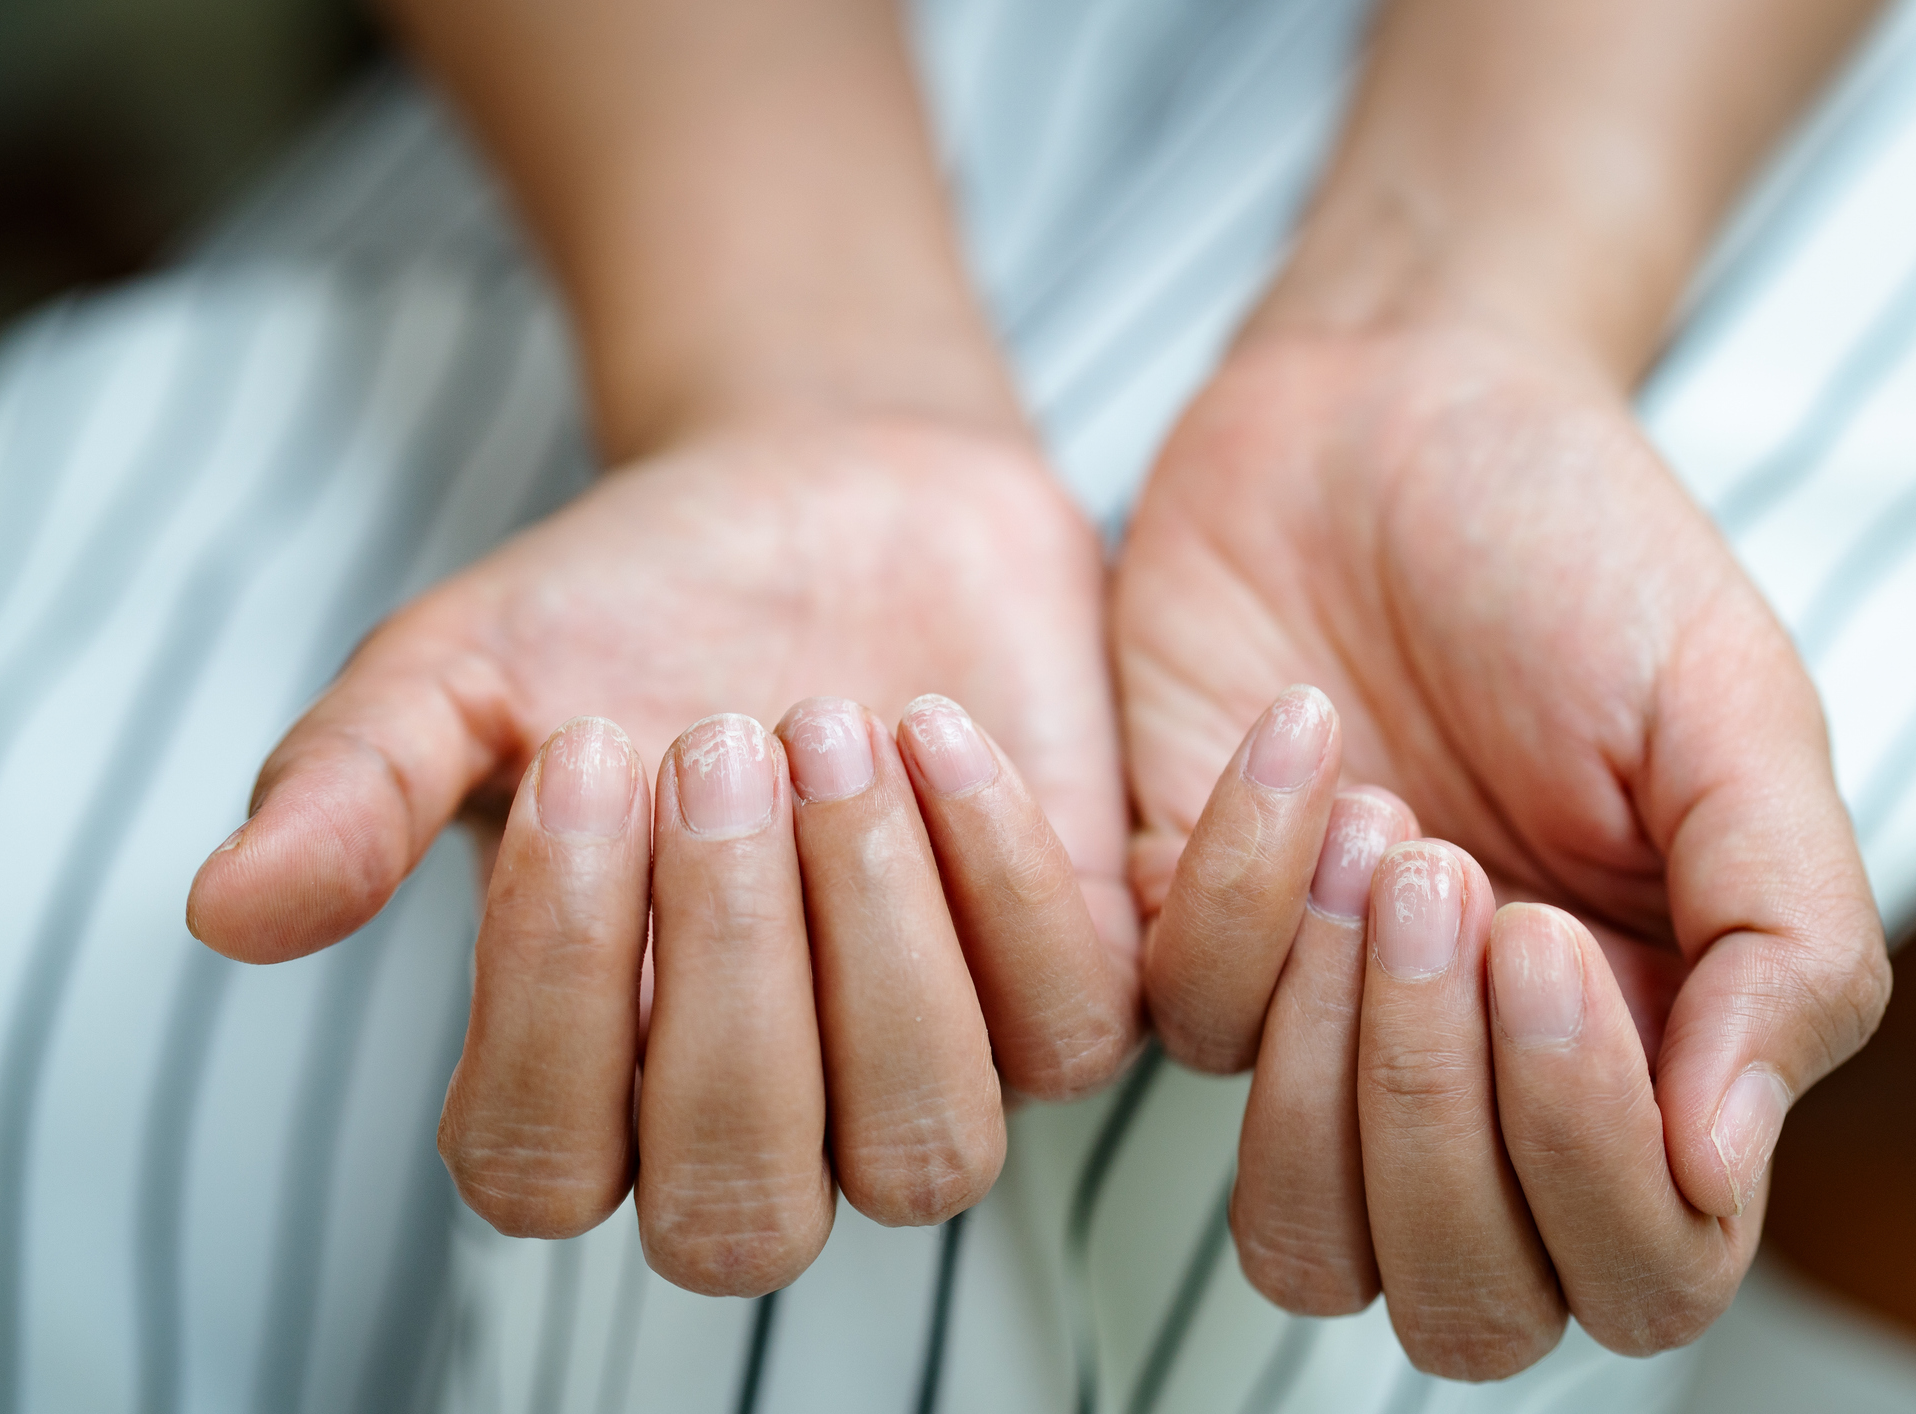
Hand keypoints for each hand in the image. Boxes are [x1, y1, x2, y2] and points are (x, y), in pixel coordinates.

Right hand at [186, 418, 1138, 1292]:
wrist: (825, 494)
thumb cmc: (630, 602)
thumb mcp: (466, 668)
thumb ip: (355, 787)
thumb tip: (224, 912)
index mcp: (583, 1077)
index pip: (540, 1170)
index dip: (552, 988)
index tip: (583, 754)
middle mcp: (757, 1115)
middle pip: (739, 1211)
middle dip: (728, 973)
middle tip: (712, 737)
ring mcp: (923, 1066)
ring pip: (926, 1155)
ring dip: (874, 941)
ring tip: (826, 724)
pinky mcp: (1063, 986)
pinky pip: (1071, 1031)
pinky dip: (1001, 876)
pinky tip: (932, 722)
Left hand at [1114, 326, 1889, 1376]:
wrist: (1386, 415)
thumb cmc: (1577, 556)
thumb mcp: (1730, 717)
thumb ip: (1782, 939)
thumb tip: (1724, 1165)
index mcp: (1643, 1049)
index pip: (1634, 1267)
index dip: (1588, 1162)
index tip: (1546, 940)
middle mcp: (1475, 1075)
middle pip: (1457, 1295)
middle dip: (1445, 1119)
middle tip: (1457, 886)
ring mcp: (1317, 1024)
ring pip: (1298, 1232)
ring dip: (1334, 1061)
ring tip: (1384, 837)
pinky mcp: (1175, 937)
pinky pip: (1176, 1023)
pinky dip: (1234, 884)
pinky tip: (1298, 736)